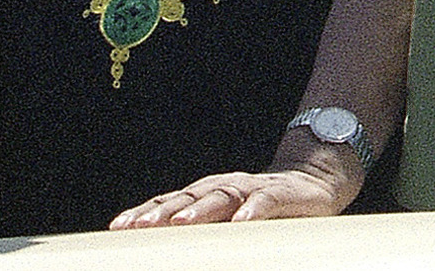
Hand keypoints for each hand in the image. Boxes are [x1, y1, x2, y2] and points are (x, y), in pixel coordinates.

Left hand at [107, 164, 352, 227]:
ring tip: (181, 222)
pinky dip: (253, 211)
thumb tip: (166, 255)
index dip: (145, 212)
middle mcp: (226, 186)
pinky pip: (266, 202)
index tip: (118, 228)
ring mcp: (254, 188)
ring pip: (223, 196)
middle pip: (190, 196)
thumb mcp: (230, 221)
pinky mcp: (283, 194)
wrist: (316, 180)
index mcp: (209, 193)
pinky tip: (241, 223)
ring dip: (200, 209)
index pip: (171, 200)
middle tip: (139, 226)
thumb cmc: (265, 208)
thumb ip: (205, 234)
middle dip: (162, 211)